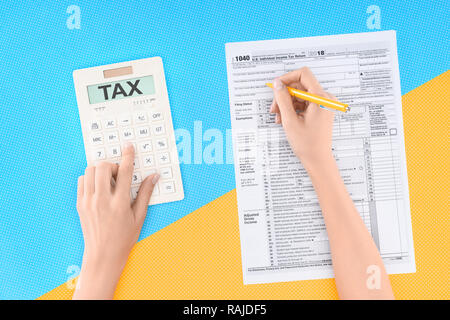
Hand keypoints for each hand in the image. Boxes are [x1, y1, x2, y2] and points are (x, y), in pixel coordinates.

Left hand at [74, 143, 158, 298]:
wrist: (103, 255)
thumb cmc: (124, 238)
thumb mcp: (139, 216)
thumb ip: (145, 194)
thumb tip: (154, 176)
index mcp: (120, 203)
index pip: (124, 172)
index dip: (127, 156)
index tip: (128, 146)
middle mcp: (102, 201)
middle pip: (103, 167)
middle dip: (112, 165)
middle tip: (118, 174)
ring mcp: (88, 202)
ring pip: (90, 171)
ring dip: (100, 170)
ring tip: (109, 181)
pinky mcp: (80, 205)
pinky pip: (82, 181)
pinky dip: (90, 178)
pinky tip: (99, 187)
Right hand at [270, 67, 334, 169]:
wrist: (318, 159)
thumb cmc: (308, 144)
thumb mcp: (290, 120)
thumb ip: (282, 99)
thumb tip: (277, 84)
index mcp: (320, 98)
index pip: (303, 74)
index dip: (287, 78)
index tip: (277, 86)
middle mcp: (324, 98)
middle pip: (300, 85)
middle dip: (285, 95)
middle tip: (275, 108)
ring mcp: (323, 104)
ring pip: (300, 95)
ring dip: (287, 104)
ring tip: (279, 118)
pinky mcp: (320, 110)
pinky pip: (303, 103)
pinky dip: (293, 109)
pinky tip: (286, 120)